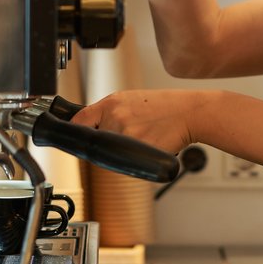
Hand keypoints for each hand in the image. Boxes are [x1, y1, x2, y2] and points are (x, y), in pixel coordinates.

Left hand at [71, 89, 201, 155]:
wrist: (188, 113)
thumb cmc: (163, 107)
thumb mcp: (131, 100)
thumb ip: (109, 112)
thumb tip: (90, 127)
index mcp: (111, 103)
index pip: (79, 120)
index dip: (75, 130)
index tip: (74, 136)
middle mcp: (115, 118)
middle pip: (93, 142)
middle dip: (102, 145)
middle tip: (119, 140)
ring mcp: (125, 135)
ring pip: (108, 156)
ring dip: (117, 155)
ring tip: (138, 141)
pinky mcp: (136, 152)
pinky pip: (124, 164)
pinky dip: (131, 161)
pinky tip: (145, 147)